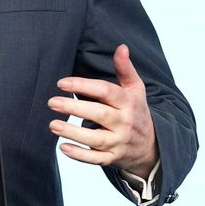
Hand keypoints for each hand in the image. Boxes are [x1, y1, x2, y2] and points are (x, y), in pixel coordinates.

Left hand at [48, 44, 158, 178]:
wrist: (152, 147)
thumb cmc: (136, 112)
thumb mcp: (135, 90)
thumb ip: (125, 69)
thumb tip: (121, 46)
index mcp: (128, 103)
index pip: (105, 92)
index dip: (83, 86)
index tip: (61, 83)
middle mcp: (124, 123)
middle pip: (99, 114)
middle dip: (74, 108)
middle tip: (52, 102)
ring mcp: (119, 142)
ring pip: (96, 139)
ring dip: (73, 133)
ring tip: (52, 124)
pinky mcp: (113, 158)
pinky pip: (96, 159)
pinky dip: (80, 155)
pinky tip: (63, 147)